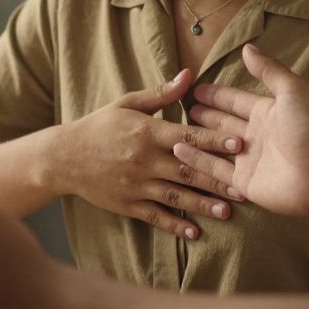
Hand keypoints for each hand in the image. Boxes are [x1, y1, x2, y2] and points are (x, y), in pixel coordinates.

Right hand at [51, 69, 243, 237]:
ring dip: (202, 205)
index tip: (240, 145)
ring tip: (228, 212)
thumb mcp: (127, 103)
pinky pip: (155, 216)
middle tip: (244, 186)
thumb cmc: (99, 126)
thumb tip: (189, 75)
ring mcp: (135, 184)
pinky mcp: (127, 204)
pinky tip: (194, 233)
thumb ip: (161, 93)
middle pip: (186, 170)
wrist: (64, 157)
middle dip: (217, 179)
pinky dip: (175, 225)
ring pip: (175, 196)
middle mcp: (143, 159)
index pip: (187, 137)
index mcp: (146, 131)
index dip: (215, 141)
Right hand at [176, 44, 308, 218]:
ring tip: (175, 128)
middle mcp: (256, 135)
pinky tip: (179, 148)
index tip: (195, 88)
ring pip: (215, 145)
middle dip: (204, 114)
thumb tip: (247, 47)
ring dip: (197, 136)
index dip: (216, 94)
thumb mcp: (292, 91)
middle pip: (223, 122)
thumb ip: (268, 70)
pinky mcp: (243, 181)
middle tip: (182, 107)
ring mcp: (248, 159)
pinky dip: (197, 159)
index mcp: (266, 112)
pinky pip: (214, 168)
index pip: (235, 100)